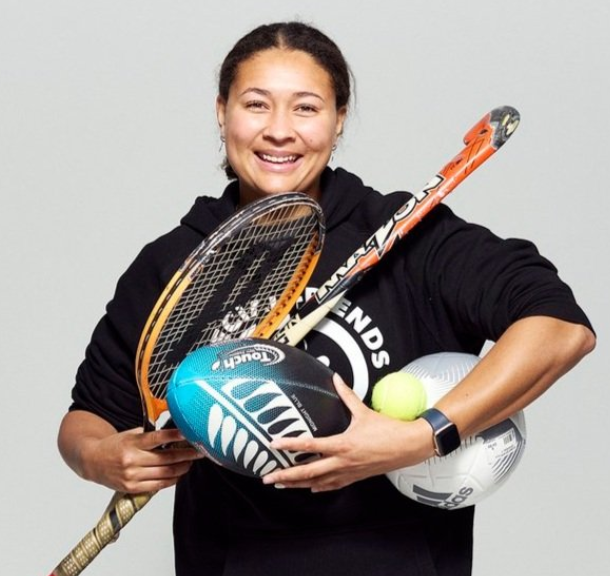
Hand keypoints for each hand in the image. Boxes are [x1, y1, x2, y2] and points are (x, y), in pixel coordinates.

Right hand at [80, 427, 202, 492]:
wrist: (92, 461)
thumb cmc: (115, 445)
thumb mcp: (130, 434)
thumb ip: (149, 434)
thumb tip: (174, 431)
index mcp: (132, 443)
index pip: (158, 438)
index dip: (175, 436)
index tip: (189, 433)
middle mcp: (132, 460)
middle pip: (166, 458)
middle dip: (186, 454)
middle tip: (199, 450)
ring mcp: (132, 476)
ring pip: (165, 473)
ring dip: (182, 467)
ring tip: (191, 461)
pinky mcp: (132, 488)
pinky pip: (158, 485)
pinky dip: (172, 480)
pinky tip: (179, 473)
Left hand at [262, 375, 433, 491]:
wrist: (409, 447)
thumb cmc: (388, 430)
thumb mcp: (364, 411)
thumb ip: (347, 395)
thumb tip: (337, 378)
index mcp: (343, 444)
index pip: (310, 445)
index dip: (290, 444)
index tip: (273, 444)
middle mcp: (343, 461)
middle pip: (308, 472)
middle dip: (286, 475)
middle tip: (268, 477)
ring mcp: (348, 472)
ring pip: (317, 483)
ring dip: (297, 484)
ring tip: (281, 484)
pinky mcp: (355, 478)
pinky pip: (332, 485)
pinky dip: (318, 487)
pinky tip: (310, 488)